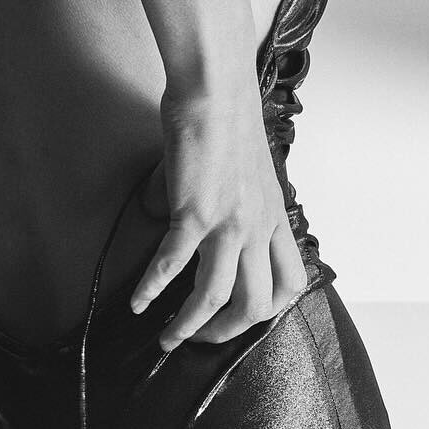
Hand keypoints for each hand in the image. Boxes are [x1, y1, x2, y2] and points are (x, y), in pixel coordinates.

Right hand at [131, 80, 306, 351]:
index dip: (267, 312)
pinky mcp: (195, 213)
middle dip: (226, 332)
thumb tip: (188, 221)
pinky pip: (173, 266)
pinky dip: (153, 289)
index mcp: (275, 217)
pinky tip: (138, 302)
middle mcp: (258, 226)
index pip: (290, 283)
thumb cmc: (227, 118)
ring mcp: (229, 222)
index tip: (240, 319)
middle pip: (256, 304)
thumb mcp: (245, 172)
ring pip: (216, 296)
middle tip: (199, 340)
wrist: (215, 88)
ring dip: (189, 326)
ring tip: (167, 338)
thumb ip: (228, 204)